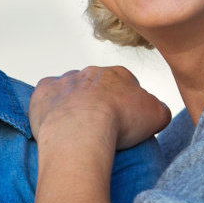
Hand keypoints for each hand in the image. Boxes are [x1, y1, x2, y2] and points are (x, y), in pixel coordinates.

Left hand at [32, 66, 169, 150]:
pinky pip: (47, 96)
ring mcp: (65, 80)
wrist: (82, 130)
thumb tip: (156, 110)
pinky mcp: (43, 92)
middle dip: (98, 103)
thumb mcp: (157, 116)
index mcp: (118, 74)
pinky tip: (55, 123)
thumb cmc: (120, 122)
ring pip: (70, 90)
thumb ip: (159, 108)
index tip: (123, 122)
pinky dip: (50, 107)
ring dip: (73, 104)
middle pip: (96, 86)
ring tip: (77, 130)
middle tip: (100, 128)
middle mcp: (91, 72)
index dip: (126, 103)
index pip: (125, 83)